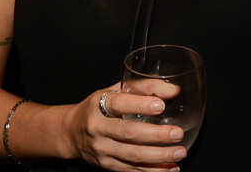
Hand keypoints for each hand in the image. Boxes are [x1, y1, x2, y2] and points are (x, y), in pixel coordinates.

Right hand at [66, 84, 185, 170]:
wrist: (70, 133)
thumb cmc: (98, 108)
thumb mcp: (114, 90)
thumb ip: (143, 88)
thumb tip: (173, 91)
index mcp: (98, 105)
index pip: (119, 104)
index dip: (140, 105)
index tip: (161, 106)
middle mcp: (98, 128)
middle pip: (128, 133)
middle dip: (156, 135)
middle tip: (177, 134)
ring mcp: (101, 150)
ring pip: (132, 156)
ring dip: (159, 156)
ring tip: (180, 152)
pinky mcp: (107, 166)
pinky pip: (131, 170)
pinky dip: (152, 171)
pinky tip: (170, 168)